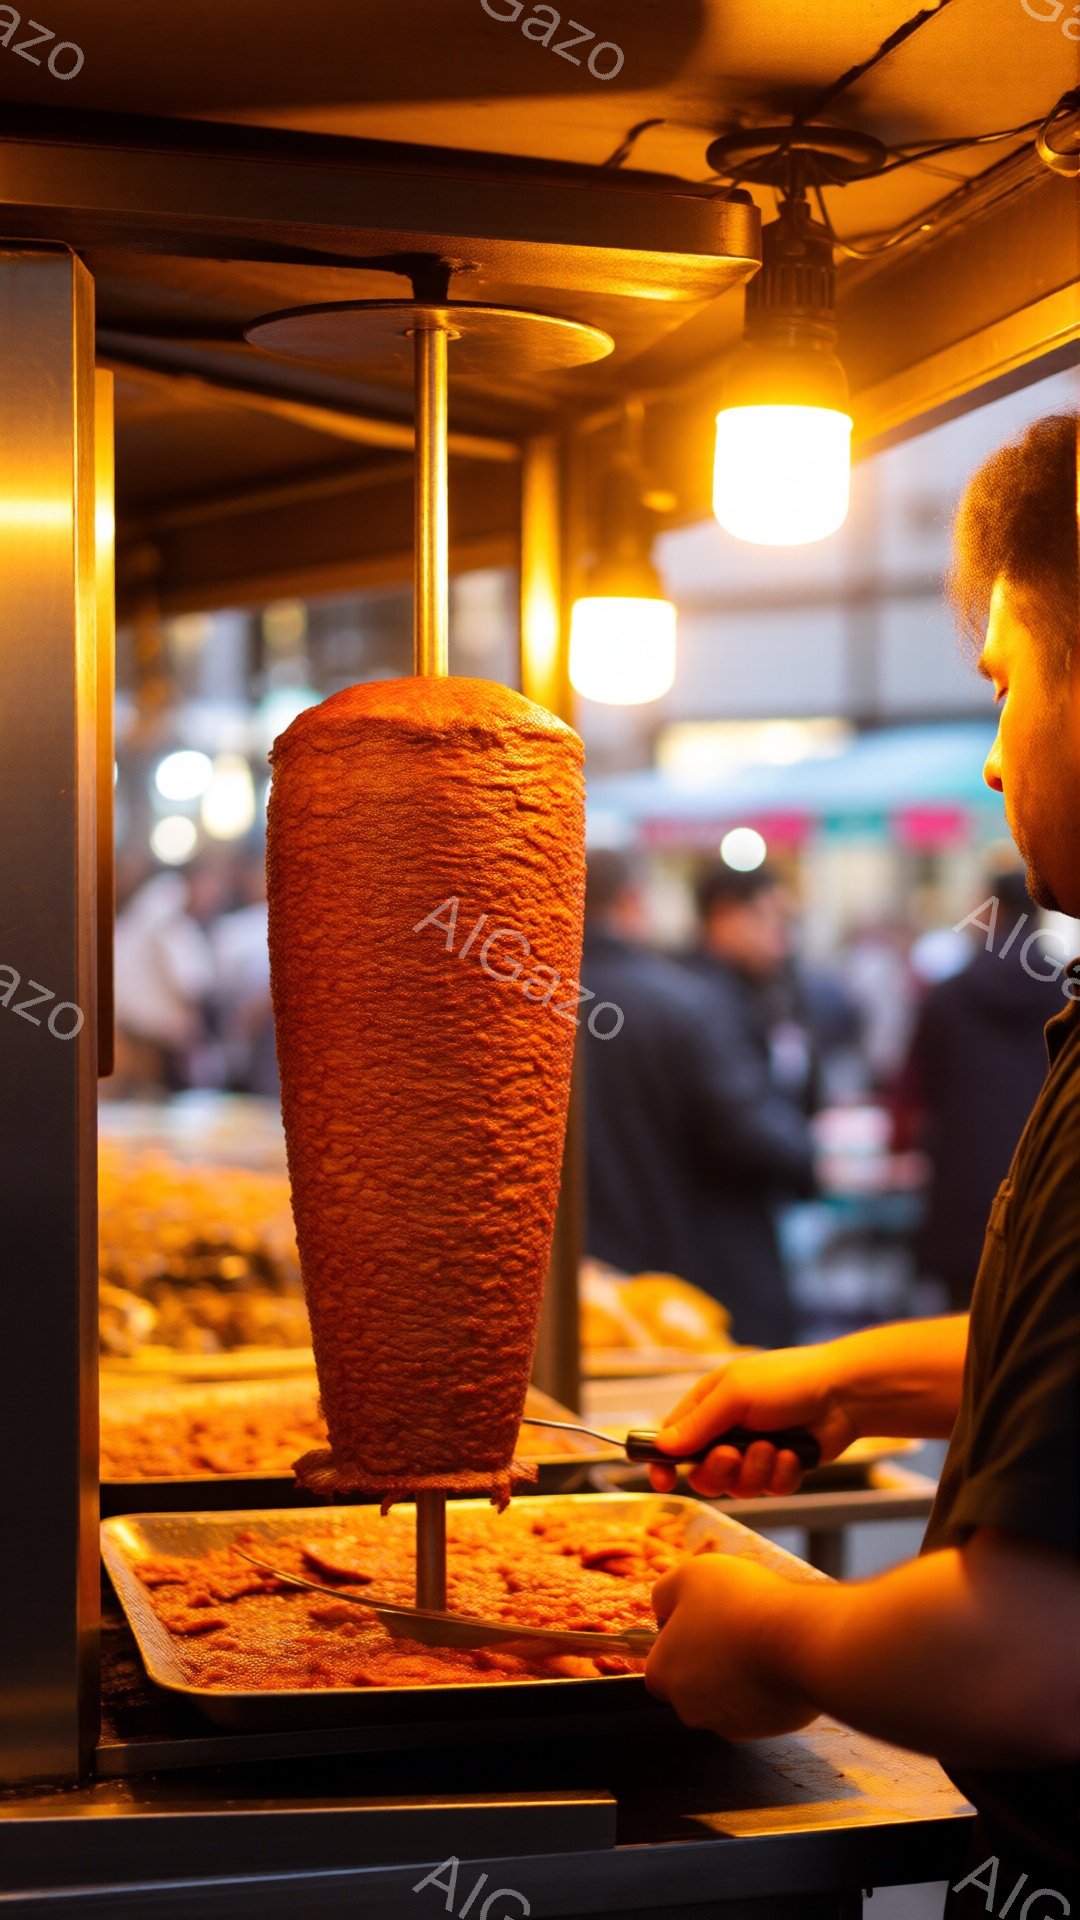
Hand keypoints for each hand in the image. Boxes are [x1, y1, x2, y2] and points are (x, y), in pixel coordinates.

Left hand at [646, 1553, 816, 1740]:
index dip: (679, 1637)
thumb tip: (662, 1606)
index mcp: (664, 1673)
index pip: (660, 1662)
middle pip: (693, 1682)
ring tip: (760, 1638)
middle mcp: (690, 1708)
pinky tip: (779, 1658)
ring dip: (738, 1672)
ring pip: (728, 1695)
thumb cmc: (741, 1603)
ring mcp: (730, 1724)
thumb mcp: (689, 1574)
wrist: (800, 1638)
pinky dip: (767, 1686)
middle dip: (709, 1658)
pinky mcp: (767, 1729)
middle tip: (733, 1625)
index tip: (702, 1617)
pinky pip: (761, 1706)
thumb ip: (665, 1593)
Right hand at [647, 1345, 857, 1496]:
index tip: (662, 1479)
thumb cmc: (787, 1381)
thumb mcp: (735, 1394)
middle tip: (734, 1455)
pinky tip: (794, 1455)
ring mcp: (755, 1452)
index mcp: (710, 1405)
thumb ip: (698, 1423)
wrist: (845, 1394)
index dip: (663, 1461)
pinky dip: (780, 1475)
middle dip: (718, 1470)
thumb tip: (663, 1446)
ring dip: (754, 1471)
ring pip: (736, 1486)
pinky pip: (769, 1490)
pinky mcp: (781, 1470)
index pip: (673, 1438)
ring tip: (775, 1448)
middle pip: (703, 1473)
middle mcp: (729, 1431)